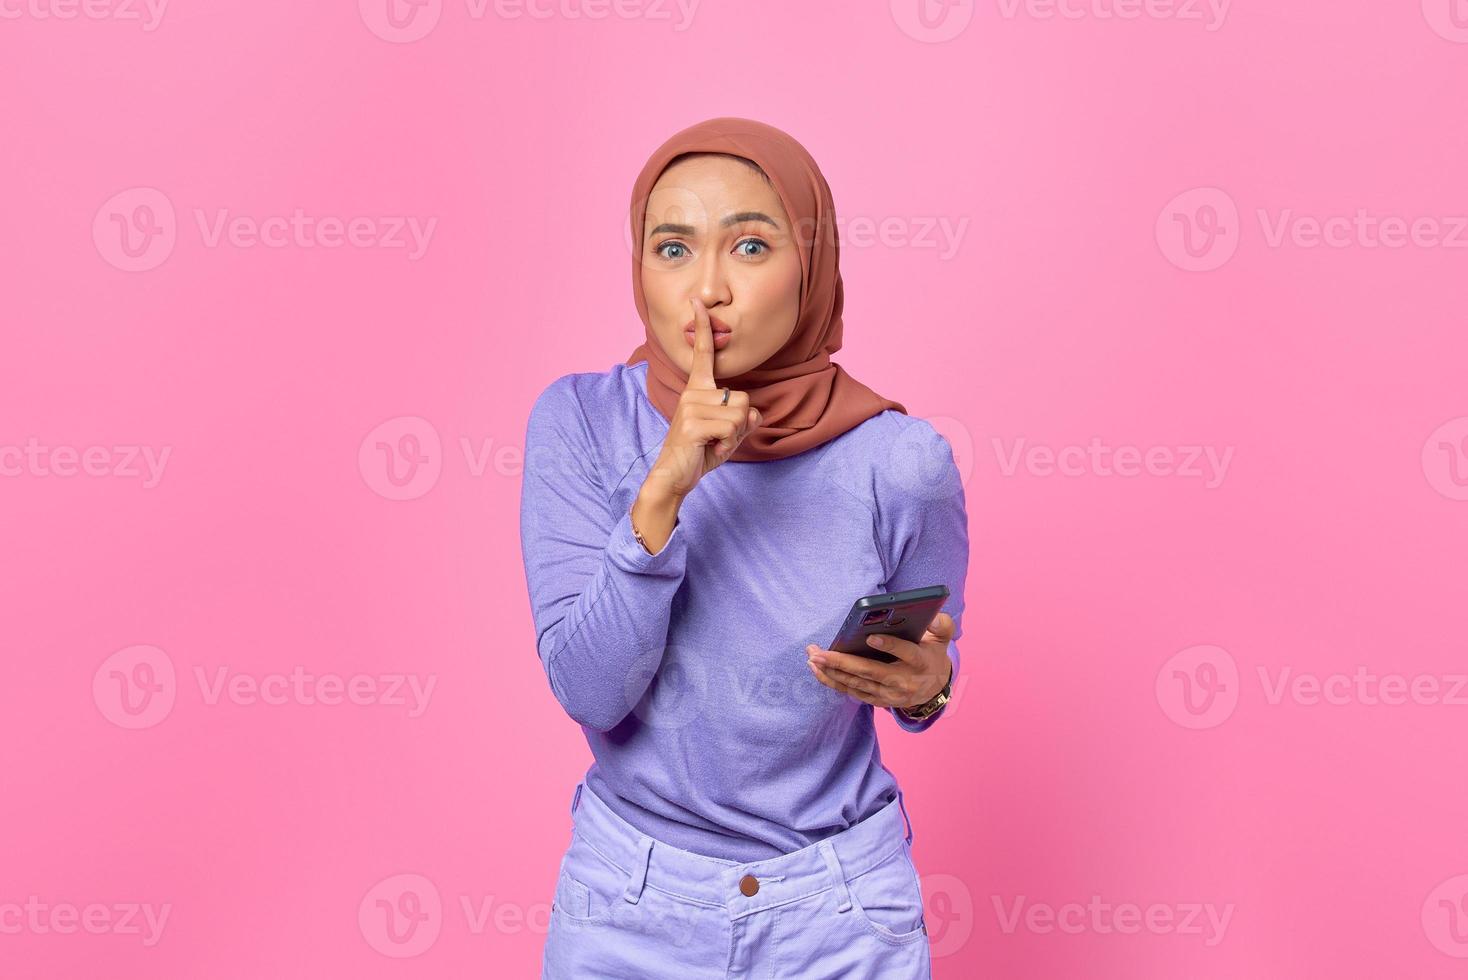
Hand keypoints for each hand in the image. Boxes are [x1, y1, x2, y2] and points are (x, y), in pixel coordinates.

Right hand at [646, 297, 762, 498]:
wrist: (674, 477)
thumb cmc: (701, 452)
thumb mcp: (728, 435)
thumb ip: (743, 420)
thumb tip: (753, 413)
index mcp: (698, 390)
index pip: (702, 353)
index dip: (703, 327)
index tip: (698, 302)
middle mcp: (692, 392)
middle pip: (743, 398)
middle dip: (740, 423)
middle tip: (718, 438)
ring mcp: (690, 406)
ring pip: (739, 414)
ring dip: (734, 436)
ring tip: (713, 443)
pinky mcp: (691, 423)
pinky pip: (731, 428)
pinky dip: (727, 444)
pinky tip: (710, 449)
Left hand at [806, 613, 956, 710]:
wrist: (933, 688)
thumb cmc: (931, 655)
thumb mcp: (942, 640)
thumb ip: (942, 626)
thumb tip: (932, 618)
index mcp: (920, 663)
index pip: (906, 654)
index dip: (890, 646)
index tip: (871, 637)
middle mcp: (903, 682)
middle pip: (870, 672)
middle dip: (843, 663)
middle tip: (820, 652)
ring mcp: (889, 695)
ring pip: (857, 684)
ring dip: (832, 672)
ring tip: (813, 657)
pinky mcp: (878, 700)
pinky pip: (852, 692)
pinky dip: (833, 682)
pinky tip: (817, 670)